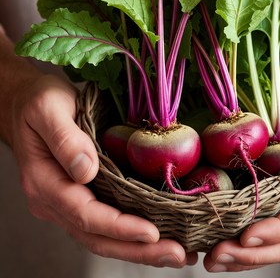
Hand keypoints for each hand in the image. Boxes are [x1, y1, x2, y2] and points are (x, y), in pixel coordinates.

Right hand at [9, 74, 196, 267]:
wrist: (26, 103)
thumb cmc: (38, 101)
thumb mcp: (48, 108)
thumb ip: (65, 139)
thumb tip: (86, 170)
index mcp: (44, 181)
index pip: (84, 214)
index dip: (119, 227)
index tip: (151, 233)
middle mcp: (54, 200)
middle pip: (96, 236)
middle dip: (137, 250)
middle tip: (177, 254)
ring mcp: (66, 201)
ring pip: (102, 236)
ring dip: (138, 249)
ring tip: (176, 253)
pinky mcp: (80, 195)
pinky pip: (105, 222)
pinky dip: (130, 234)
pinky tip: (157, 235)